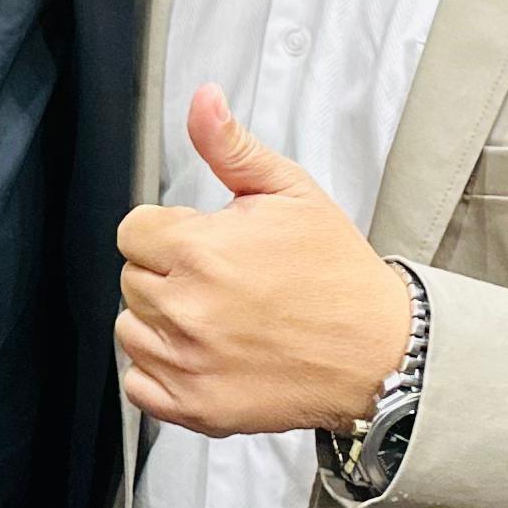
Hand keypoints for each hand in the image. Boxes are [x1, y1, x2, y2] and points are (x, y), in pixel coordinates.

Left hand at [115, 88, 413, 438]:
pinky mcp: (195, 407)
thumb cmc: (337, 273)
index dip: (168, 230)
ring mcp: (187, 363)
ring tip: (214, 316)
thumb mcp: (291, 192)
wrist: (378, 351)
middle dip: (166, 272)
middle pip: (130, 278)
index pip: (133, 230)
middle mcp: (185, 309)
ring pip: (130, 329)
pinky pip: (138, 384)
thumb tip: (202, 101)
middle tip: (221, 279)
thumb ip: (232, 147)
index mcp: (200, 251)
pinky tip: (201, 354)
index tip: (202, 241)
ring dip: (160, 321)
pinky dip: (160, 371)